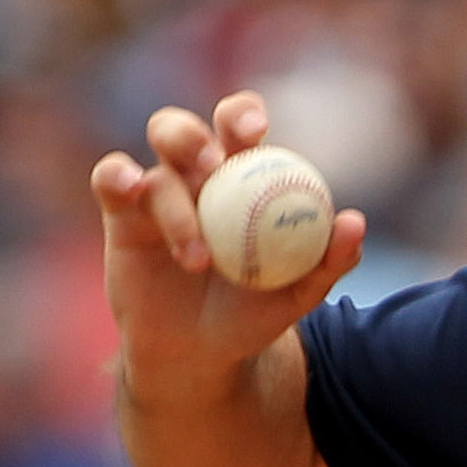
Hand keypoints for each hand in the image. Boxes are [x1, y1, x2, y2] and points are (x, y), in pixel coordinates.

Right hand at [94, 91, 364, 394]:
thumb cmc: (253, 310)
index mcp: (240, 177)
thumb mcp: (299, 292)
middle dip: (193, 136)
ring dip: (176, 206)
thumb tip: (355, 223)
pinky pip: (111, 179)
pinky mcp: (121, 214)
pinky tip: (130, 187)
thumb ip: (330, 258)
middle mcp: (193, 177)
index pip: (237, 128)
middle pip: (183, 130)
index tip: (255, 132)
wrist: (202, 351)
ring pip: (155, 170)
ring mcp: (154, 193)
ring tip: (200, 258)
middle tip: (211, 165)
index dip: (241, 115)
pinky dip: (116, 175)